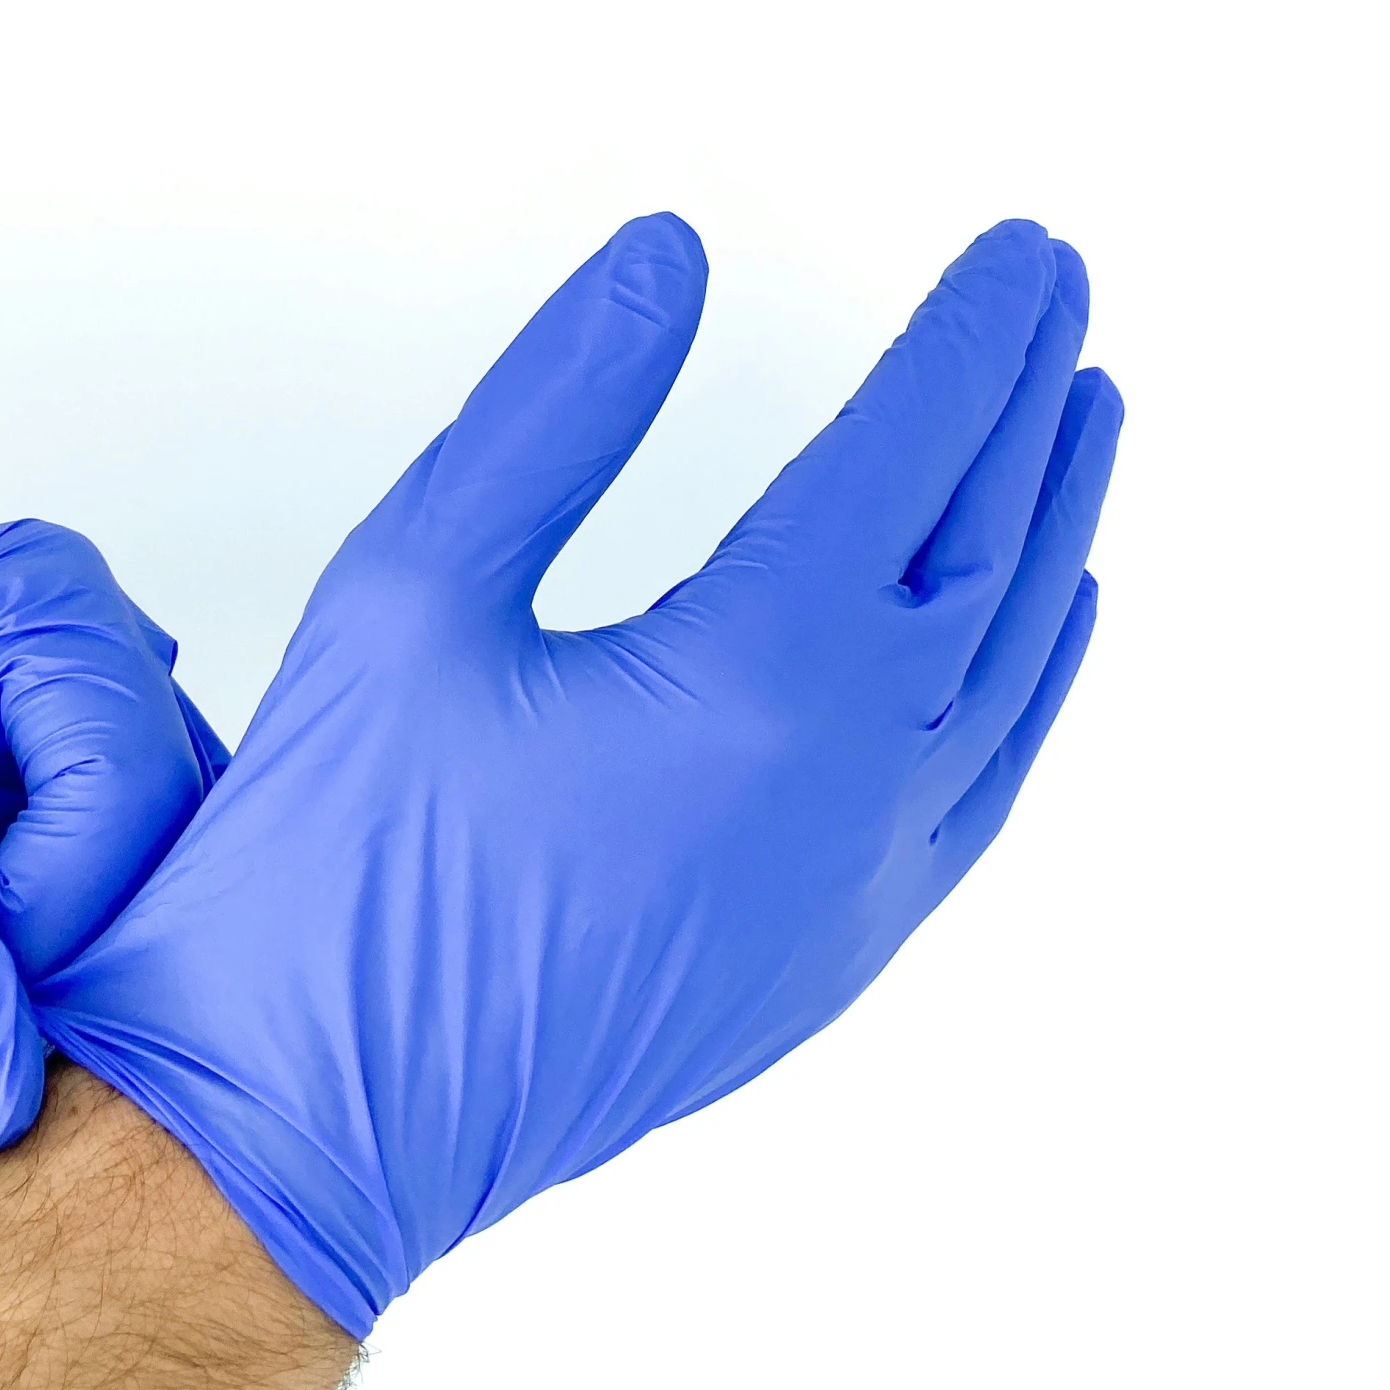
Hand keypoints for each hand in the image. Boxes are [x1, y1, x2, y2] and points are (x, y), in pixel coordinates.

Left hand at [0, 519, 225, 1149]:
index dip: (63, 908)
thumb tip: (0, 1091)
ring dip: (47, 968)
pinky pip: (66, 921)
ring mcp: (34, 743)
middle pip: (159, 842)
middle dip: (72, 942)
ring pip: (124, 894)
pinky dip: (17, 976)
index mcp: (38, 604)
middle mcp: (62, 665)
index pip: (140, 787)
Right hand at [37, 216, 1120, 1334]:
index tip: (1018, 254)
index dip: (969, 334)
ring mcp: (855, 888)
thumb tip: (663, 269)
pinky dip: (1028, 688)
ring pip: (1006, 671)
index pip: (910, 453)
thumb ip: (553, 409)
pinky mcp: (831, 957)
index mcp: (759, 680)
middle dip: (1027, 406)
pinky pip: (981, 794)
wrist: (311, 1135)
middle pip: (984, 550)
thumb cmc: (333, 890)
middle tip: (1058, 297)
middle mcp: (849, 789)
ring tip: (1078, 422)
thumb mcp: (407, 592)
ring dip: (1048, 532)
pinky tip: (1044, 628)